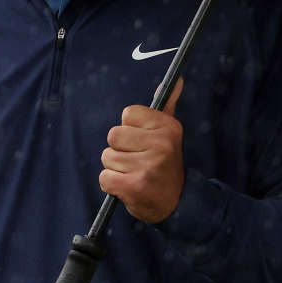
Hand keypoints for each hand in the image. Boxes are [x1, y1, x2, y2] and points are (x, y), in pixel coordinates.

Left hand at [99, 77, 185, 223]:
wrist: (177, 203)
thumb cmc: (166, 164)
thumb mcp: (169, 133)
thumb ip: (167, 105)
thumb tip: (176, 80)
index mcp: (168, 127)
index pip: (127, 114)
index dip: (129, 130)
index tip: (142, 141)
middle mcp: (161, 144)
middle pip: (113, 136)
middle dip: (118, 150)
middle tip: (136, 161)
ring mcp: (148, 166)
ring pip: (107, 157)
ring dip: (115, 169)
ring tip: (134, 174)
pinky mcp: (135, 186)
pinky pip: (104, 178)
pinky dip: (111, 185)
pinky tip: (128, 187)